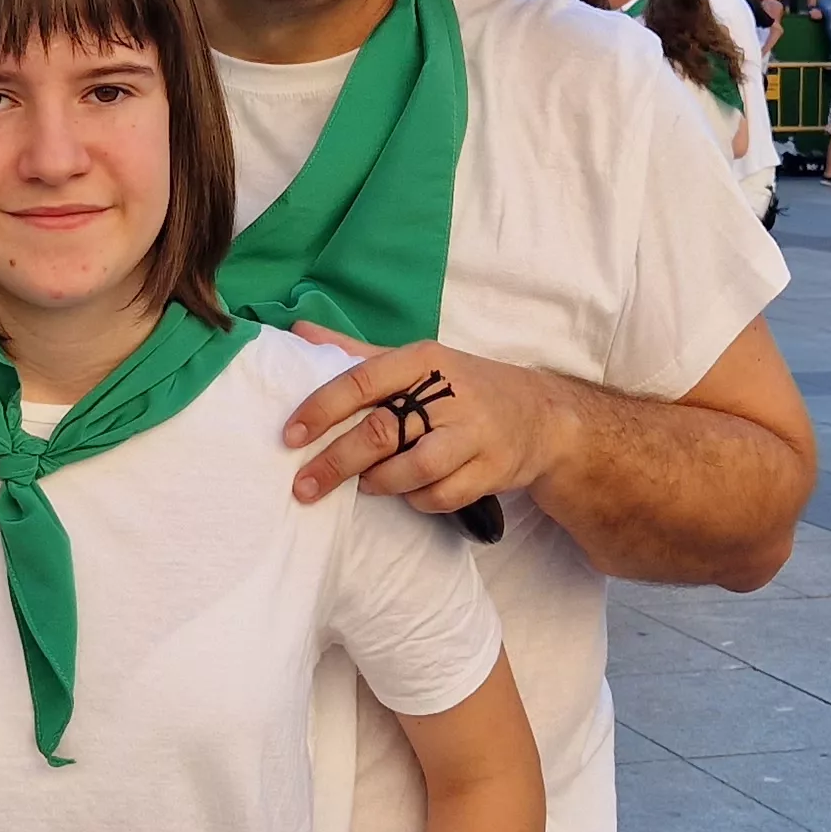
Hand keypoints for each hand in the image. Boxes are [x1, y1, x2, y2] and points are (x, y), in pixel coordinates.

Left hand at [280, 325, 569, 511]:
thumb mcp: (415, 360)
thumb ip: (355, 351)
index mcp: (423, 359)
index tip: (290, 435)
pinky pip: (441, 496)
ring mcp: (474, 433)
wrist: (540, 416)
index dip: (322, 408)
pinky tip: (407, 493)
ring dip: (380, 482)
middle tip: (303, 486)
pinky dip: (417, 501)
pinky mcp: (493, 469)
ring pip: (413, 469)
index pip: (363, 380)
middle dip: (336, 463)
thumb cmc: (461, 386)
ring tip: (363, 485)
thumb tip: (298, 330)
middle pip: (382, 431)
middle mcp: (449, 392)